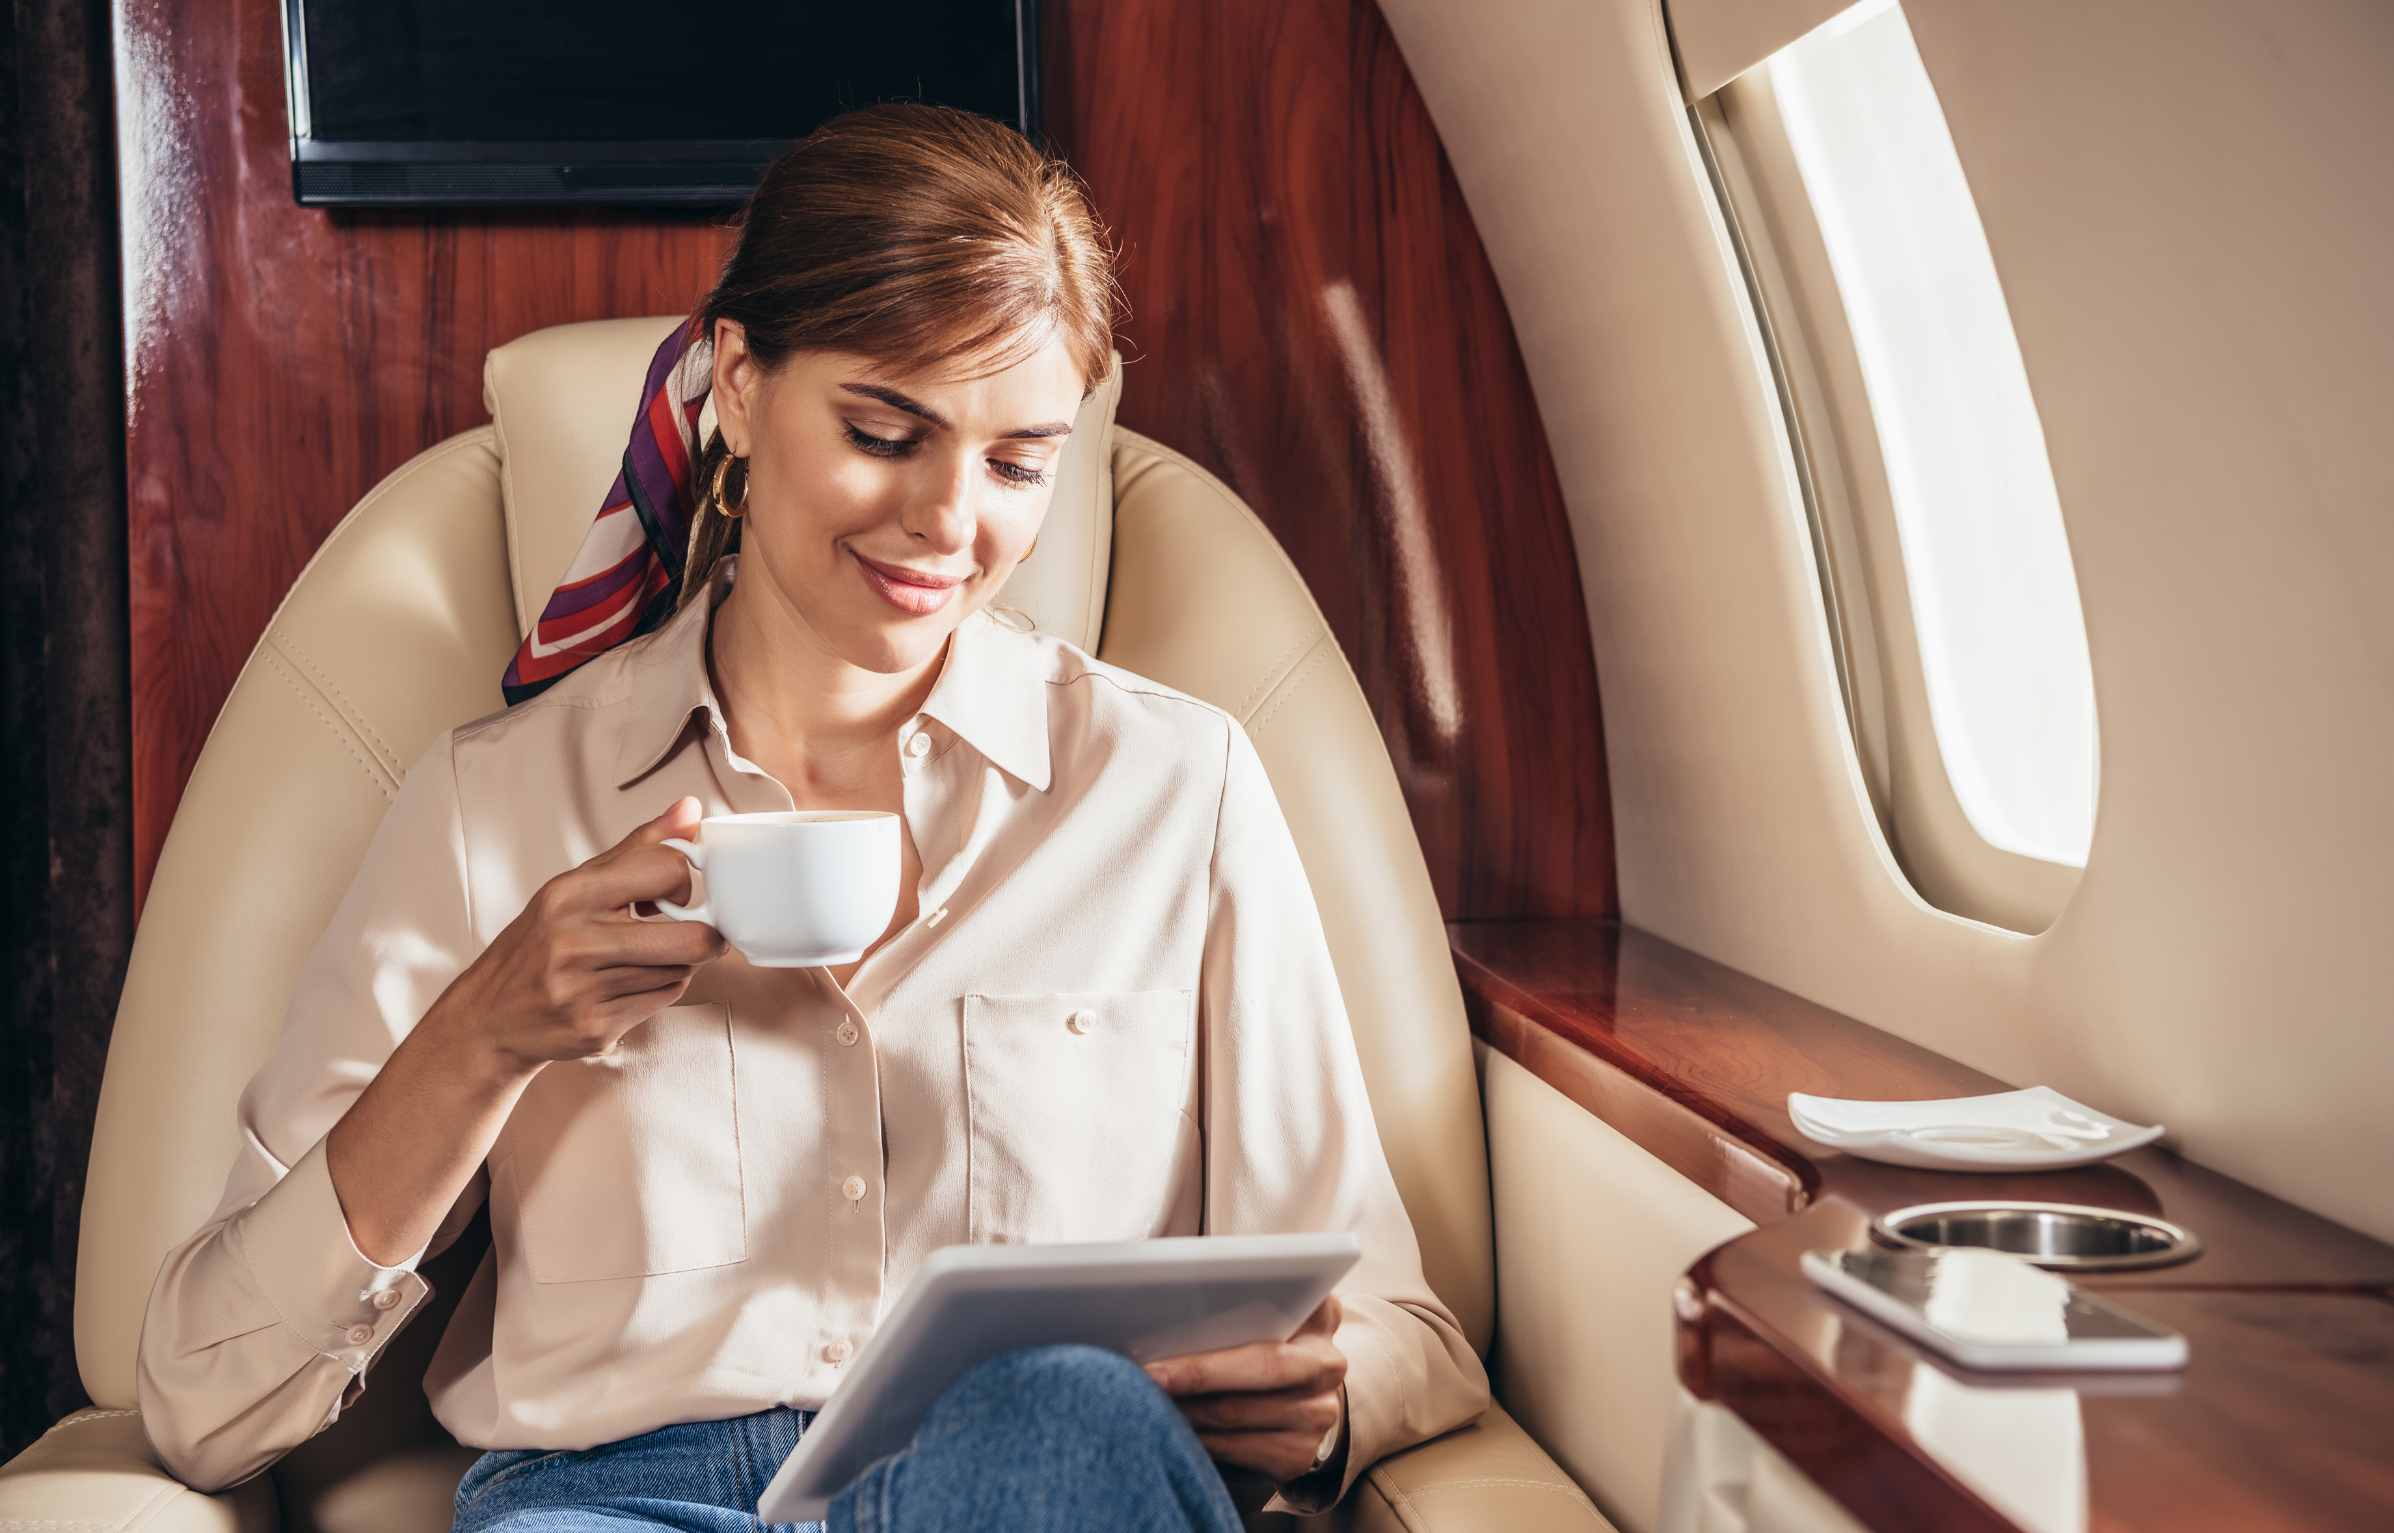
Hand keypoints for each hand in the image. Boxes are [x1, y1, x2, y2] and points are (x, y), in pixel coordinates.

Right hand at [432, 796, 728, 1074]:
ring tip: (645, 959)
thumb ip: (637, 849)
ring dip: (676, 965)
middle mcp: (573, 942)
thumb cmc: (538, 945)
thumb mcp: (574, 887)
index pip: (666, 870)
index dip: (684, 881)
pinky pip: (662, 1003)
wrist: (488, 1018)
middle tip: (688, 932)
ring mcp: (583, 990)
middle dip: (703, 936)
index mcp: (569, 895)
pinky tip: (629, 986)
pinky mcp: (595, 1028)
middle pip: (691, 937)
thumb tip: (691, 808)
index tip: (672, 892)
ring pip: (680, 972)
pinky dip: (658, 993)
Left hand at [1143, 1293, 1347, 1484]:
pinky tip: (1170, 1428)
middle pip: (1263, 1363)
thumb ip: (1236, 1298)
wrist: (1301, 1404)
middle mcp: (1328, 1362)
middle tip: (1150, 1374)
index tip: (1186, 1308)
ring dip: (1187, 1408)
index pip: (1287, 1295)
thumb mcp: (1265, 1314)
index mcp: (1319, 1311)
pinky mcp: (1299, 1455)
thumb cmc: (1260, 1347)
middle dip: (1200, 1370)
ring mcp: (1319, 1413)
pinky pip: (1236, 1449)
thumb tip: (1166, 1285)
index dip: (1245, 1301)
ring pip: (1238, 1413)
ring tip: (1146, 1399)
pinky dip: (1197, 1439)